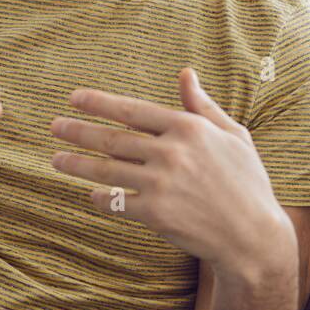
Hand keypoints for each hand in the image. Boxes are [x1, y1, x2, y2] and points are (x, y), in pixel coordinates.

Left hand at [48, 67, 292, 276]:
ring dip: (77, 164)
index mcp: (189, 128)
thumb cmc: (247, 181)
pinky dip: (100, 197)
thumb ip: (202, 105)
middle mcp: (172, 152)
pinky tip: (90, 193)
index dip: (99, 103)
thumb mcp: (233, 135)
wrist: (253, 235)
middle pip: (112, 138)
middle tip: (55, 126)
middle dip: (78, 131)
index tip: (74, 99)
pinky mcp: (156, 214)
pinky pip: (117, 202)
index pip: (132, 110)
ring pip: (107, 170)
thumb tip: (185, 73)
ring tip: (56, 159)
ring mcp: (162, 184)